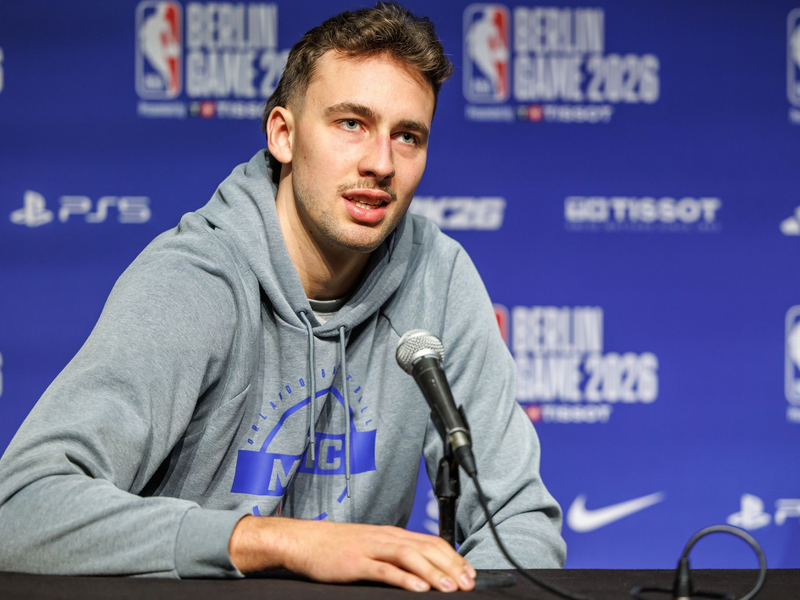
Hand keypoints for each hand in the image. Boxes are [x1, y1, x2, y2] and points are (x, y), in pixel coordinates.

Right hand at [229, 516, 476, 591]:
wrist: (304, 540)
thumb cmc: (336, 546)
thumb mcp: (371, 545)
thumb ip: (394, 554)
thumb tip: (422, 570)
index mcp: (392, 534)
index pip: (431, 541)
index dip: (453, 556)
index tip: (469, 573)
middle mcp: (386, 537)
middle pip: (426, 548)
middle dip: (451, 566)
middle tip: (468, 583)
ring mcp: (371, 548)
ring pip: (410, 557)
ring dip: (433, 573)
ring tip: (450, 588)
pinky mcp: (356, 562)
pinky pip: (384, 570)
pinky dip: (404, 579)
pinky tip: (418, 589)